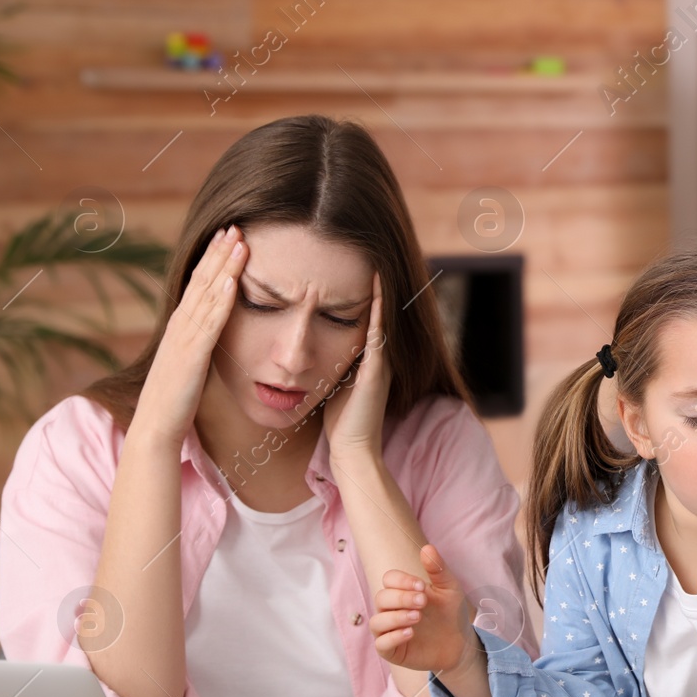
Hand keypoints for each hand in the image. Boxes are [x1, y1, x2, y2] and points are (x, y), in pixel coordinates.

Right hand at [130, 226, 247, 447]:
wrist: (156, 425)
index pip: (199, 284)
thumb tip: (212, 331)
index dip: (213, 259)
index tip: (228, 236)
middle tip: (236, 225)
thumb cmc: (176, 398)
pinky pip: (210, 323)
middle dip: (220, 252)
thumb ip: (199, 342)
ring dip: (224, 266)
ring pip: (208, 295)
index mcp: (181, 326)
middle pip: (202, 280)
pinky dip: (222, 301)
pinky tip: (233, 282)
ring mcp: (184, 338)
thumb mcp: (190, 361)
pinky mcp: (192, 355)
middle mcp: (180, 325)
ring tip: (240, 242)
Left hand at [323, 272, 388, 464]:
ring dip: (378, 286)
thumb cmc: (342, 421)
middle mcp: (380, 354)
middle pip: (379, 309)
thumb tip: (314, 349)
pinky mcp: (377, 368)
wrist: (353, 449)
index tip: (358, 261)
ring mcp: (382, 360)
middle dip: (375, 281)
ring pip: (382, 314)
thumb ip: (334, 363)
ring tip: (374, 253)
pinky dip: (377, 305)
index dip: (364, 289)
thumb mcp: (337, 383)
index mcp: (370, 356)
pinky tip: (374, 282)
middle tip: (370, 247)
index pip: (369, 314)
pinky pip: (378, 329)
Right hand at [369, 544, 476, 673]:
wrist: (461, 643)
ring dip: (395, 617)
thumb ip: (438, 569)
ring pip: (376, 622)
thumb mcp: (449, 589)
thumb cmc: (451, 612)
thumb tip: (427, 548)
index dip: (402, 580)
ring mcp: (390, 631)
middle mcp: (391, 610)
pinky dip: (393, 637)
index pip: (389, 579)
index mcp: (402, 591)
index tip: (422, 586)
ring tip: (417, 617)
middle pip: (381, 598)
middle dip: (401, 598)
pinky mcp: (393, 651)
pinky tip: (410, 633)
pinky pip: (381, 644)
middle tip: (423, 602)